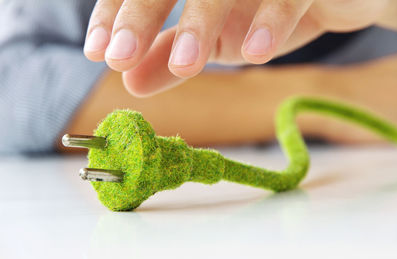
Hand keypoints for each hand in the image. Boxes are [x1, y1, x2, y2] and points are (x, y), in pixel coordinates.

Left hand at [84, 0, 396, 95]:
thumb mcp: (210, 42)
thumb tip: (130, 82)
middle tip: (119, 56)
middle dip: (140, 14)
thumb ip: (169, 57)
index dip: (115, 14)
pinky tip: (254, 50)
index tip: (99, 52)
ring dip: (201, 23)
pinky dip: (272, 18)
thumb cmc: (262, 13)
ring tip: (186, 66)